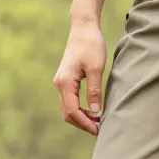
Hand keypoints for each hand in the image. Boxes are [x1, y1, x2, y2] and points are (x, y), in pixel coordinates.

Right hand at [54, 19, 106, 135]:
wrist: (83, 28)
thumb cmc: (91, 45)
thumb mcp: (96, 68)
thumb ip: (94, 91)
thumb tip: (96, 113)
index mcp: (65, 83)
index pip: (73, 111)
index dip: (85, 124)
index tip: (99, 130)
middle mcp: (59, 84)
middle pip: (67, 114)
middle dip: (82, 124)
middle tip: (99, 130)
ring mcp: (61, 83)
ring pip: (67, 109)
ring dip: (80, 118)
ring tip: (97, 123)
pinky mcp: (65, 81)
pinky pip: (69, 101)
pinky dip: (79, 110)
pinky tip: (92, 112)